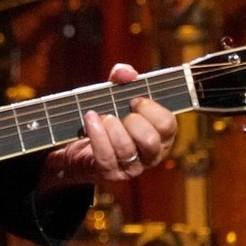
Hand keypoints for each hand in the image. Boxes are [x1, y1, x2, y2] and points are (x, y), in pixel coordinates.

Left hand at [38, 63, 177, 191]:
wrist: (78, 144)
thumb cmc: (105, 118)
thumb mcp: (114, 95)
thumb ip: (122, 79)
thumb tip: (127, 73)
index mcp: (160, 135)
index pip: (167, 124)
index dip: (150, 109)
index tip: (133, 100)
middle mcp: (151, 154)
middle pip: (150, 140)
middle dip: (132, 122)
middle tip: (118, 113)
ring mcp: (132, 167)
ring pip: (126, 149)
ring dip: (111, 128)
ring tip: (102, 117)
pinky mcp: (111, 173)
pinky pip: (105, 156)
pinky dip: (96, 135)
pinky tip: (90, 120)